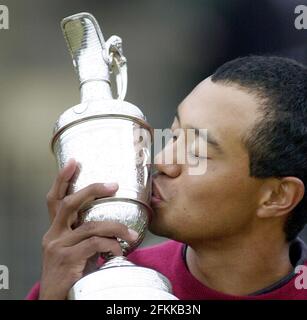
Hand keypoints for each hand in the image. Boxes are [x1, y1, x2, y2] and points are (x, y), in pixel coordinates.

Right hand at [39, 159, 137, 299]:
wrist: (56, 299)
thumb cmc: (69, 272)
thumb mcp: (75, 249)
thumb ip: (85, 234)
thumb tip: (111, 223)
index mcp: (56, 229)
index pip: (55, 199)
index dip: (62, 179)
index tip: (74, 162)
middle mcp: (53, 234)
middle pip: (69, 203)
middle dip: (92, 190)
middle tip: (113, 185)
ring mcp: (59, 246)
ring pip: (91, 226)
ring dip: (116, 228)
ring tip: (131, 235)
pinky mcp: (67, 259)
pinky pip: (95, 244)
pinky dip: (111, 246)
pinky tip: (118, 252)